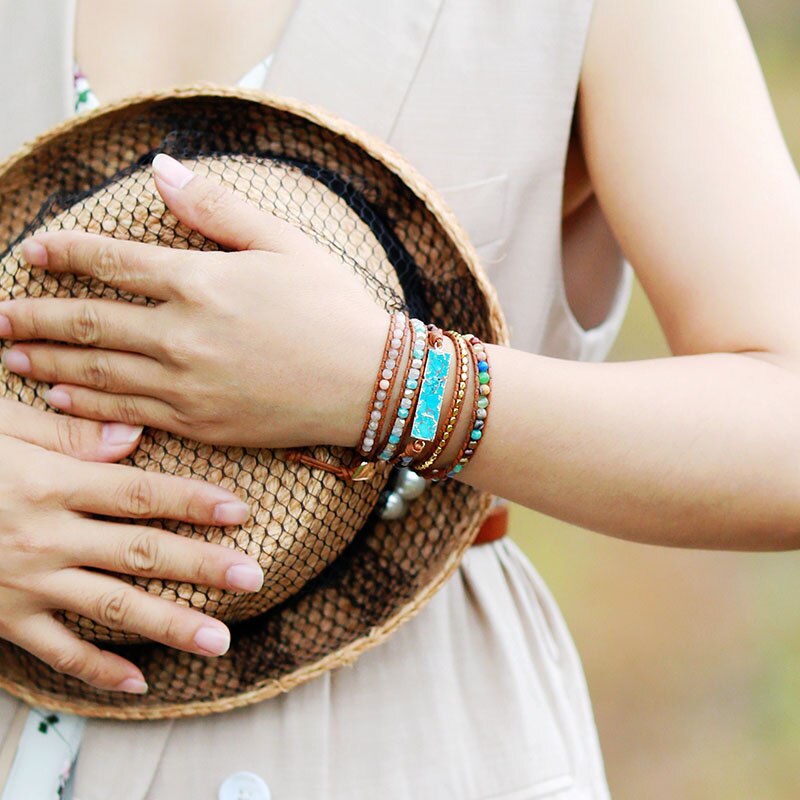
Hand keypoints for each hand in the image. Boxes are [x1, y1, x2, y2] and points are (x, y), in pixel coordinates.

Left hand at [0, 154, 390, 448]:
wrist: (368, 384)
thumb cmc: (333, 309)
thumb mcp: (284, 244)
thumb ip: (217, 209)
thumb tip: (163, 171)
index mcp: (201, 280)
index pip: (112, 262)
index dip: (66, 254)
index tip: (33, 251)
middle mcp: (182, 333)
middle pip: (87, 321)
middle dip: (33, 315)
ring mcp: (186, 384)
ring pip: (96, 369)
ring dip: (45, 358)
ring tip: (9, 353)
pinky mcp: (199, 423)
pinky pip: (127, 412)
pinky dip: (86, 402)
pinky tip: (57, 393)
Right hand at [0, 397, 261, 693]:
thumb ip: (65, 436)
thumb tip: (131, 439)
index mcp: (51, 485)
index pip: (139, 494)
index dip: (194, 502)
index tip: (241, 512)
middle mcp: (47, 538)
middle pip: (140, 553)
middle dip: (201, 567)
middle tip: (252, 579)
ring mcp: (26, 583)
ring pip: (110, 607)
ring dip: (168, 624)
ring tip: (218, 639)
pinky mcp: (2, 618)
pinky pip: (54, 651)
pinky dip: (96, 670)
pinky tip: (138, 682)